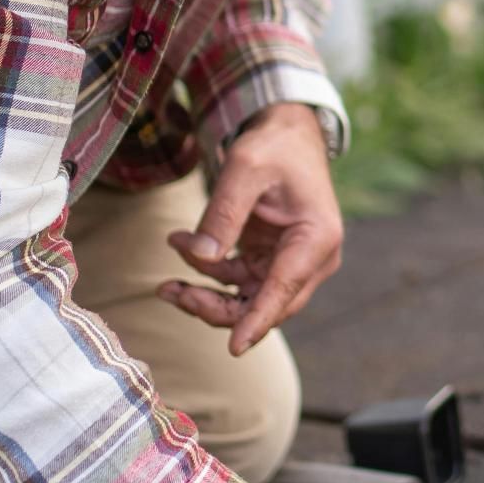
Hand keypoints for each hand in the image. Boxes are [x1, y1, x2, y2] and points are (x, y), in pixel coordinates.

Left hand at [163, 104, 342, 356]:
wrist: (288, 134)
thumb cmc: (274, 146)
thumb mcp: (244, 168)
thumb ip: (223, 213)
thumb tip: (200, 256)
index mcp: (316, 238)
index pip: (284, 289)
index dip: (257, 320)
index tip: (235, 347)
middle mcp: (312, 259)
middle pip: (265, 304)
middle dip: (216, 308)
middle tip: (172, 292)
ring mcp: (293, 263)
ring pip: (249, 301)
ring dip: (207, 297)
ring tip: (167, 285)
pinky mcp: (274, 262)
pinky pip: (240, 284)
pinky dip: (210, 274)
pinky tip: (182, 248)